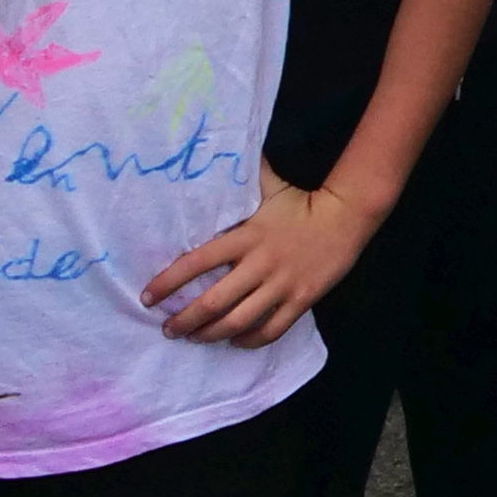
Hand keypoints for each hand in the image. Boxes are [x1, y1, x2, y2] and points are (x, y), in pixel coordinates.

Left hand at [146, 165, 361, 344]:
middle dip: (185, 321)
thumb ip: (243, 179)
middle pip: (213, 302)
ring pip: (239, 321)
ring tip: (194, 339)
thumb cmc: (302, 202)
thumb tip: (219, 155)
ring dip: (211, 335)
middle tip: (169, 329)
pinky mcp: (302, 299)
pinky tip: (236, 341)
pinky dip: (249, 340)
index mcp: (247, 236)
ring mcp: (282, 284)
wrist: (349, 214)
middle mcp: (261, 263)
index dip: (168, 283)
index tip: (148, 298)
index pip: (197, 262)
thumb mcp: (270, 187)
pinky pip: (271, 329)